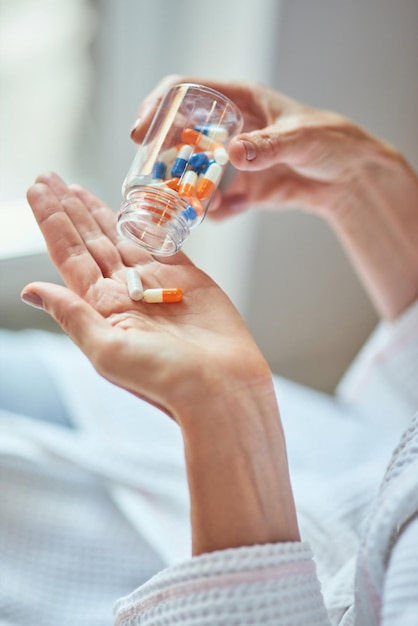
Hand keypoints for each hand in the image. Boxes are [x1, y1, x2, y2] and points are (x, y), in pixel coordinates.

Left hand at [21, 172, 299, 552]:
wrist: (221, 386)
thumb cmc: (165, 378)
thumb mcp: (107, 351)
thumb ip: (71, 315)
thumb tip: (30, 290)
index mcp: (102, 308)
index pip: (69, 254)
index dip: (52, 221)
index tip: (38, 190)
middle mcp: (124, 292)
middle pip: (89, 240)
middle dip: (68, 209)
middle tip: (49, 177)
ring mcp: (155, 283)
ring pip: (120, 236)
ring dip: (97, 211)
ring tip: (74, 187)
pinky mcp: (186, 277)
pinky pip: (161, 241)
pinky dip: (144, 221)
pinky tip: (127, 206)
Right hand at [130, 74, 396, 219]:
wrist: (350, 177)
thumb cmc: (332, 141)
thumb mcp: (301, 138)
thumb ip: (268, 146)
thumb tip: (233, 154)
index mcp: (239, 101)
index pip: (184, 92)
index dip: (156, 107)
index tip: (140, 131)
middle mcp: (230, 129)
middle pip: (179, 135)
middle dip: (162, 157)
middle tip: (152, 179)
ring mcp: (234, 160)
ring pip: (194, 173)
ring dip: (186, 190)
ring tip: (191, 204)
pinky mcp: (243, 188)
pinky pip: (218, 202)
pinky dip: (215, 211)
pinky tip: (229, 211)